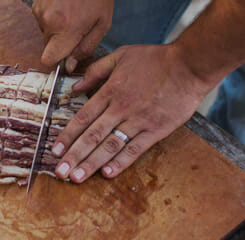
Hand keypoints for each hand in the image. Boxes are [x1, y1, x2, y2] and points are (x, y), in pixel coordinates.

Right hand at [32, 0, 112, 71]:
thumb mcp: (102, 24)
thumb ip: (85, 48)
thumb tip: (69, 64)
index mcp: (66, 29)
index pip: (48, 59)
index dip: (57, 60)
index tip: (67, 55)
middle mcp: (48, 22)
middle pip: (48, 47)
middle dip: (61, 43)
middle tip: (76, 28)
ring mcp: (40, 12)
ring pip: (46, 34)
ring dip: (57, 30)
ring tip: (72, 14)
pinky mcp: (36, 5)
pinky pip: (42, 21)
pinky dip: (52, 18)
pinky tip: (64, 8)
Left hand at [51, 44, 216, 182]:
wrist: (190, 65)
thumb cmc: (156, 59)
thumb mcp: (121, 56)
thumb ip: (96, 71)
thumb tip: (75, 87)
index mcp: (110, 92)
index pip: (82, 118)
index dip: (67, 136)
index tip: (54, 150)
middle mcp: (120, 109)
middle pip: (92, 136)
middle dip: (73, 156)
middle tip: (60, 172)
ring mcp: (139, 121)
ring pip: (110, 146)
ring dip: (91, 163)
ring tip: (77, 177)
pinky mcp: (157, 130)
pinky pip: (135, 149)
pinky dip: (121, 162)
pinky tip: (107, 174)